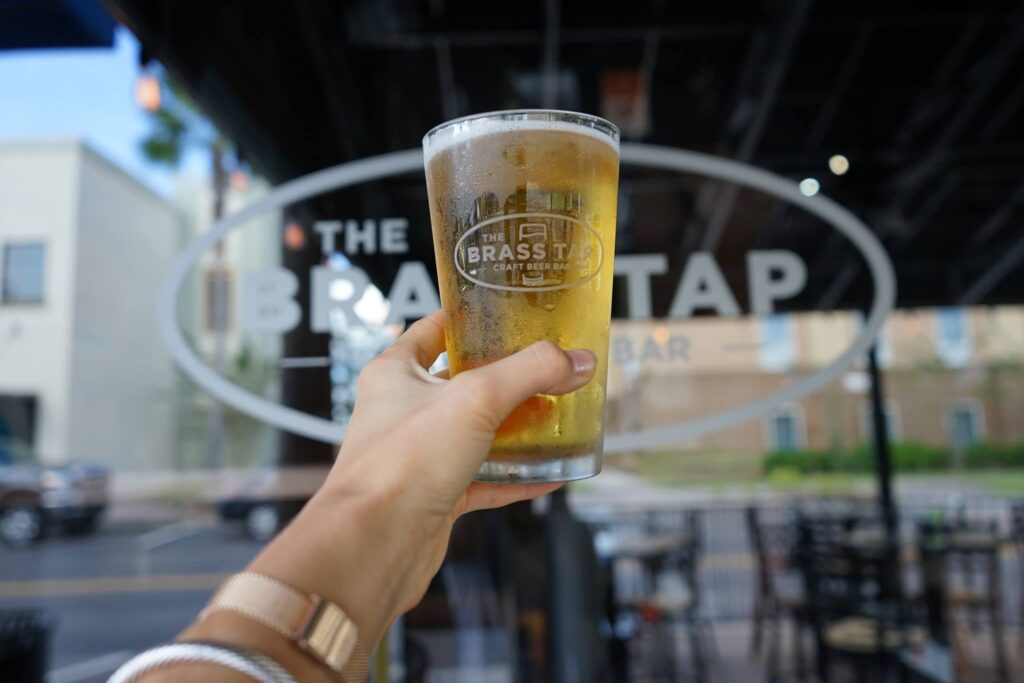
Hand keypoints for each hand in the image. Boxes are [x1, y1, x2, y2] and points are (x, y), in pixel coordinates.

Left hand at [245, 310, 595, 644]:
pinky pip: (485, 480)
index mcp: (395, 373)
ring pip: (476, 435)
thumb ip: (530, 373)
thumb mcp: (475, 399)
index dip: (467, 320)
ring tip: (560, 418)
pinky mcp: (436, 496)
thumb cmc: (399, 464)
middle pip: (462, 384)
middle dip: (507, 379)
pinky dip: (517, 477)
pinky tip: (551, 475)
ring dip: (517, 430)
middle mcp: (403, 412)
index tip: (505, 313)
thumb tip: (576, 360)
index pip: (432, 331)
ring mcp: (420, 456)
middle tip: (549, 369)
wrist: (373, 545)